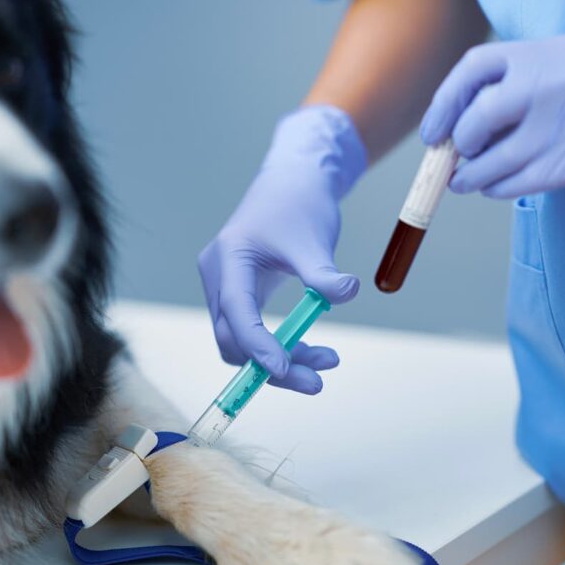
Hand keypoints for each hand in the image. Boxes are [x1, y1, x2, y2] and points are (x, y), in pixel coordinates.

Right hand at [198, 106, 365, 392]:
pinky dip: (279, 345)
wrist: (292, 182)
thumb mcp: (314, 238)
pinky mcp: (238, 294)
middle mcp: (218, 276)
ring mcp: (224, 287)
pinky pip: (250, 331)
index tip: (285, 370)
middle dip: (271, 365)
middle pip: (233, 337)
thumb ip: (323, 272)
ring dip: (280, 360)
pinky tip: (313, 350)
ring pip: (241, 341)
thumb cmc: (299, 204)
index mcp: (229, 258)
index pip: (237, 310)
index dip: (257, 344)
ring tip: (328, 362)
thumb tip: (346, 293)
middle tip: (317, 381)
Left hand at [420, 24, 564, 197]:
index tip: (435, 131)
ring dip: (471, 175)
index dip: (445, 102)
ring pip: (497, 157)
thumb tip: (460, 124)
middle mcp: (558, 80)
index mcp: (551, 51)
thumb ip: (524, 83)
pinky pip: (522, 180)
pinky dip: (498, 188)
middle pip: (480, 116)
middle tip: (457, 156)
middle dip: (461, 143)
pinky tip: (495, 187)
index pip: (476, 67)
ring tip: (465, 181)